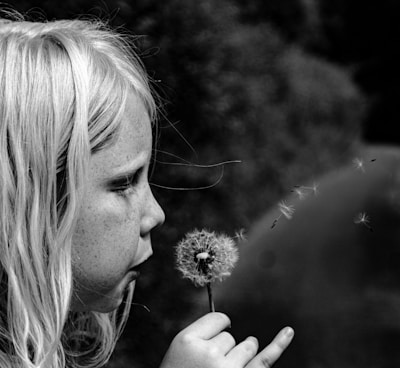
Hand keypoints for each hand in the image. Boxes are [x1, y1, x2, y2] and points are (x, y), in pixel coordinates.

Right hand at [159, 312, 293, 367]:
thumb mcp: (179, 349)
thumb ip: (202, 334)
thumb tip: (230, 324)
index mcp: (188, 341)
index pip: (218, 319)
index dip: (216, 330)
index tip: (208, 344)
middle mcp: (209, 354)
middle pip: (231, 336)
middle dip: (225, 348)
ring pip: (247, 346)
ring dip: (241, 355)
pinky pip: (263, 360)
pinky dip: (278, 345)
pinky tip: (288, 332)